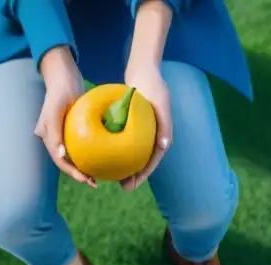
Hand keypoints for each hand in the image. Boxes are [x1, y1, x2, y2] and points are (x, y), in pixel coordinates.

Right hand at [35, 46, 95, 186]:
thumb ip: (55, 133)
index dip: (72, 173)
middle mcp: (55, 139)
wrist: (65, 77)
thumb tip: (61, 155)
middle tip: (94, 183)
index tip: (86, 180)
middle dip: (79, 174)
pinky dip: (89, 154)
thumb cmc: (60, 91)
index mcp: (48, 138)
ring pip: (74, 156)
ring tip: (98, 177)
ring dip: (84, 167)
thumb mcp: (55, 111)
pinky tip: (101, 158)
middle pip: (67, 162)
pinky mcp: (73, 130)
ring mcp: (64, 135)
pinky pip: (81, 146)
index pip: (61, 161)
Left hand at [121, 60, 172, 190]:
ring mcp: (141, 133)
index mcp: (161, 135)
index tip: (133, 185)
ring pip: (132, 155)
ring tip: (113, 178)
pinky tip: (105, 157)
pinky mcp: (131, 127)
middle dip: (134, 177)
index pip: (152, 161)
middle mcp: (152, 137)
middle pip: (142, 162)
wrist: (143, 71)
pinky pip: (124, 143)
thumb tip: (164, 146)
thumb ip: (164, 124)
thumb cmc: (153, 85)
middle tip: (123, 188)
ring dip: (125, 167)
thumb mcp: (161, 104)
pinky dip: (117, 151)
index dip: (144, 175)